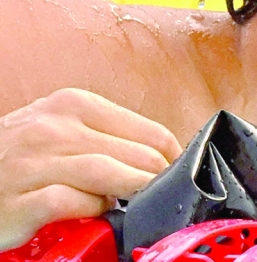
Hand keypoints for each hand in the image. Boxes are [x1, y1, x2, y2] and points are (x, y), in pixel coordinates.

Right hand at [0, 88, 181, 250]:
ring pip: (108, 174)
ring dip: (134, 191)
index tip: (177, 173)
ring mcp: (34, 163)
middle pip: (134, 154)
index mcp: (74, 104)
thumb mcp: (60, 129)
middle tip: (165, 194)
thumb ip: (105, 137)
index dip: (170, 157)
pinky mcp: (20, 199)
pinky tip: (98, 212)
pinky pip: (73, 202)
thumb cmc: (19, 156)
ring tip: (143, 203)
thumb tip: (159, 157)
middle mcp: (53, 128)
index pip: (147, 130)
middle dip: (157, 179)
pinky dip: (94, 209)